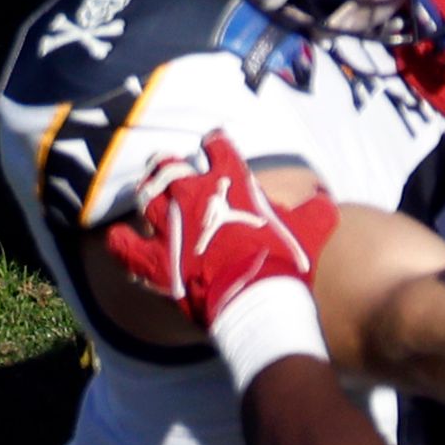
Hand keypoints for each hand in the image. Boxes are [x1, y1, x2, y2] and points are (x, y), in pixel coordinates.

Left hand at [101, 135, 335, 323]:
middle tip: (168, 169)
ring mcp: (169, 225)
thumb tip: (326, 201)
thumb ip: (316, 211)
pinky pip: (125, 246)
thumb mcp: (310, 231)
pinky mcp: (155, 259)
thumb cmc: (284, 261)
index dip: (215, 144)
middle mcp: (192, 194)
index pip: (217, 145)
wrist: (259, 300)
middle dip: (167, 166)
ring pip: (145, 198)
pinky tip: (118, 239)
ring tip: (148, 200)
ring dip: (147, 198)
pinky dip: (121, 243)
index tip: (214, 147)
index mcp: (229, 179)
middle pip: (168, 166)